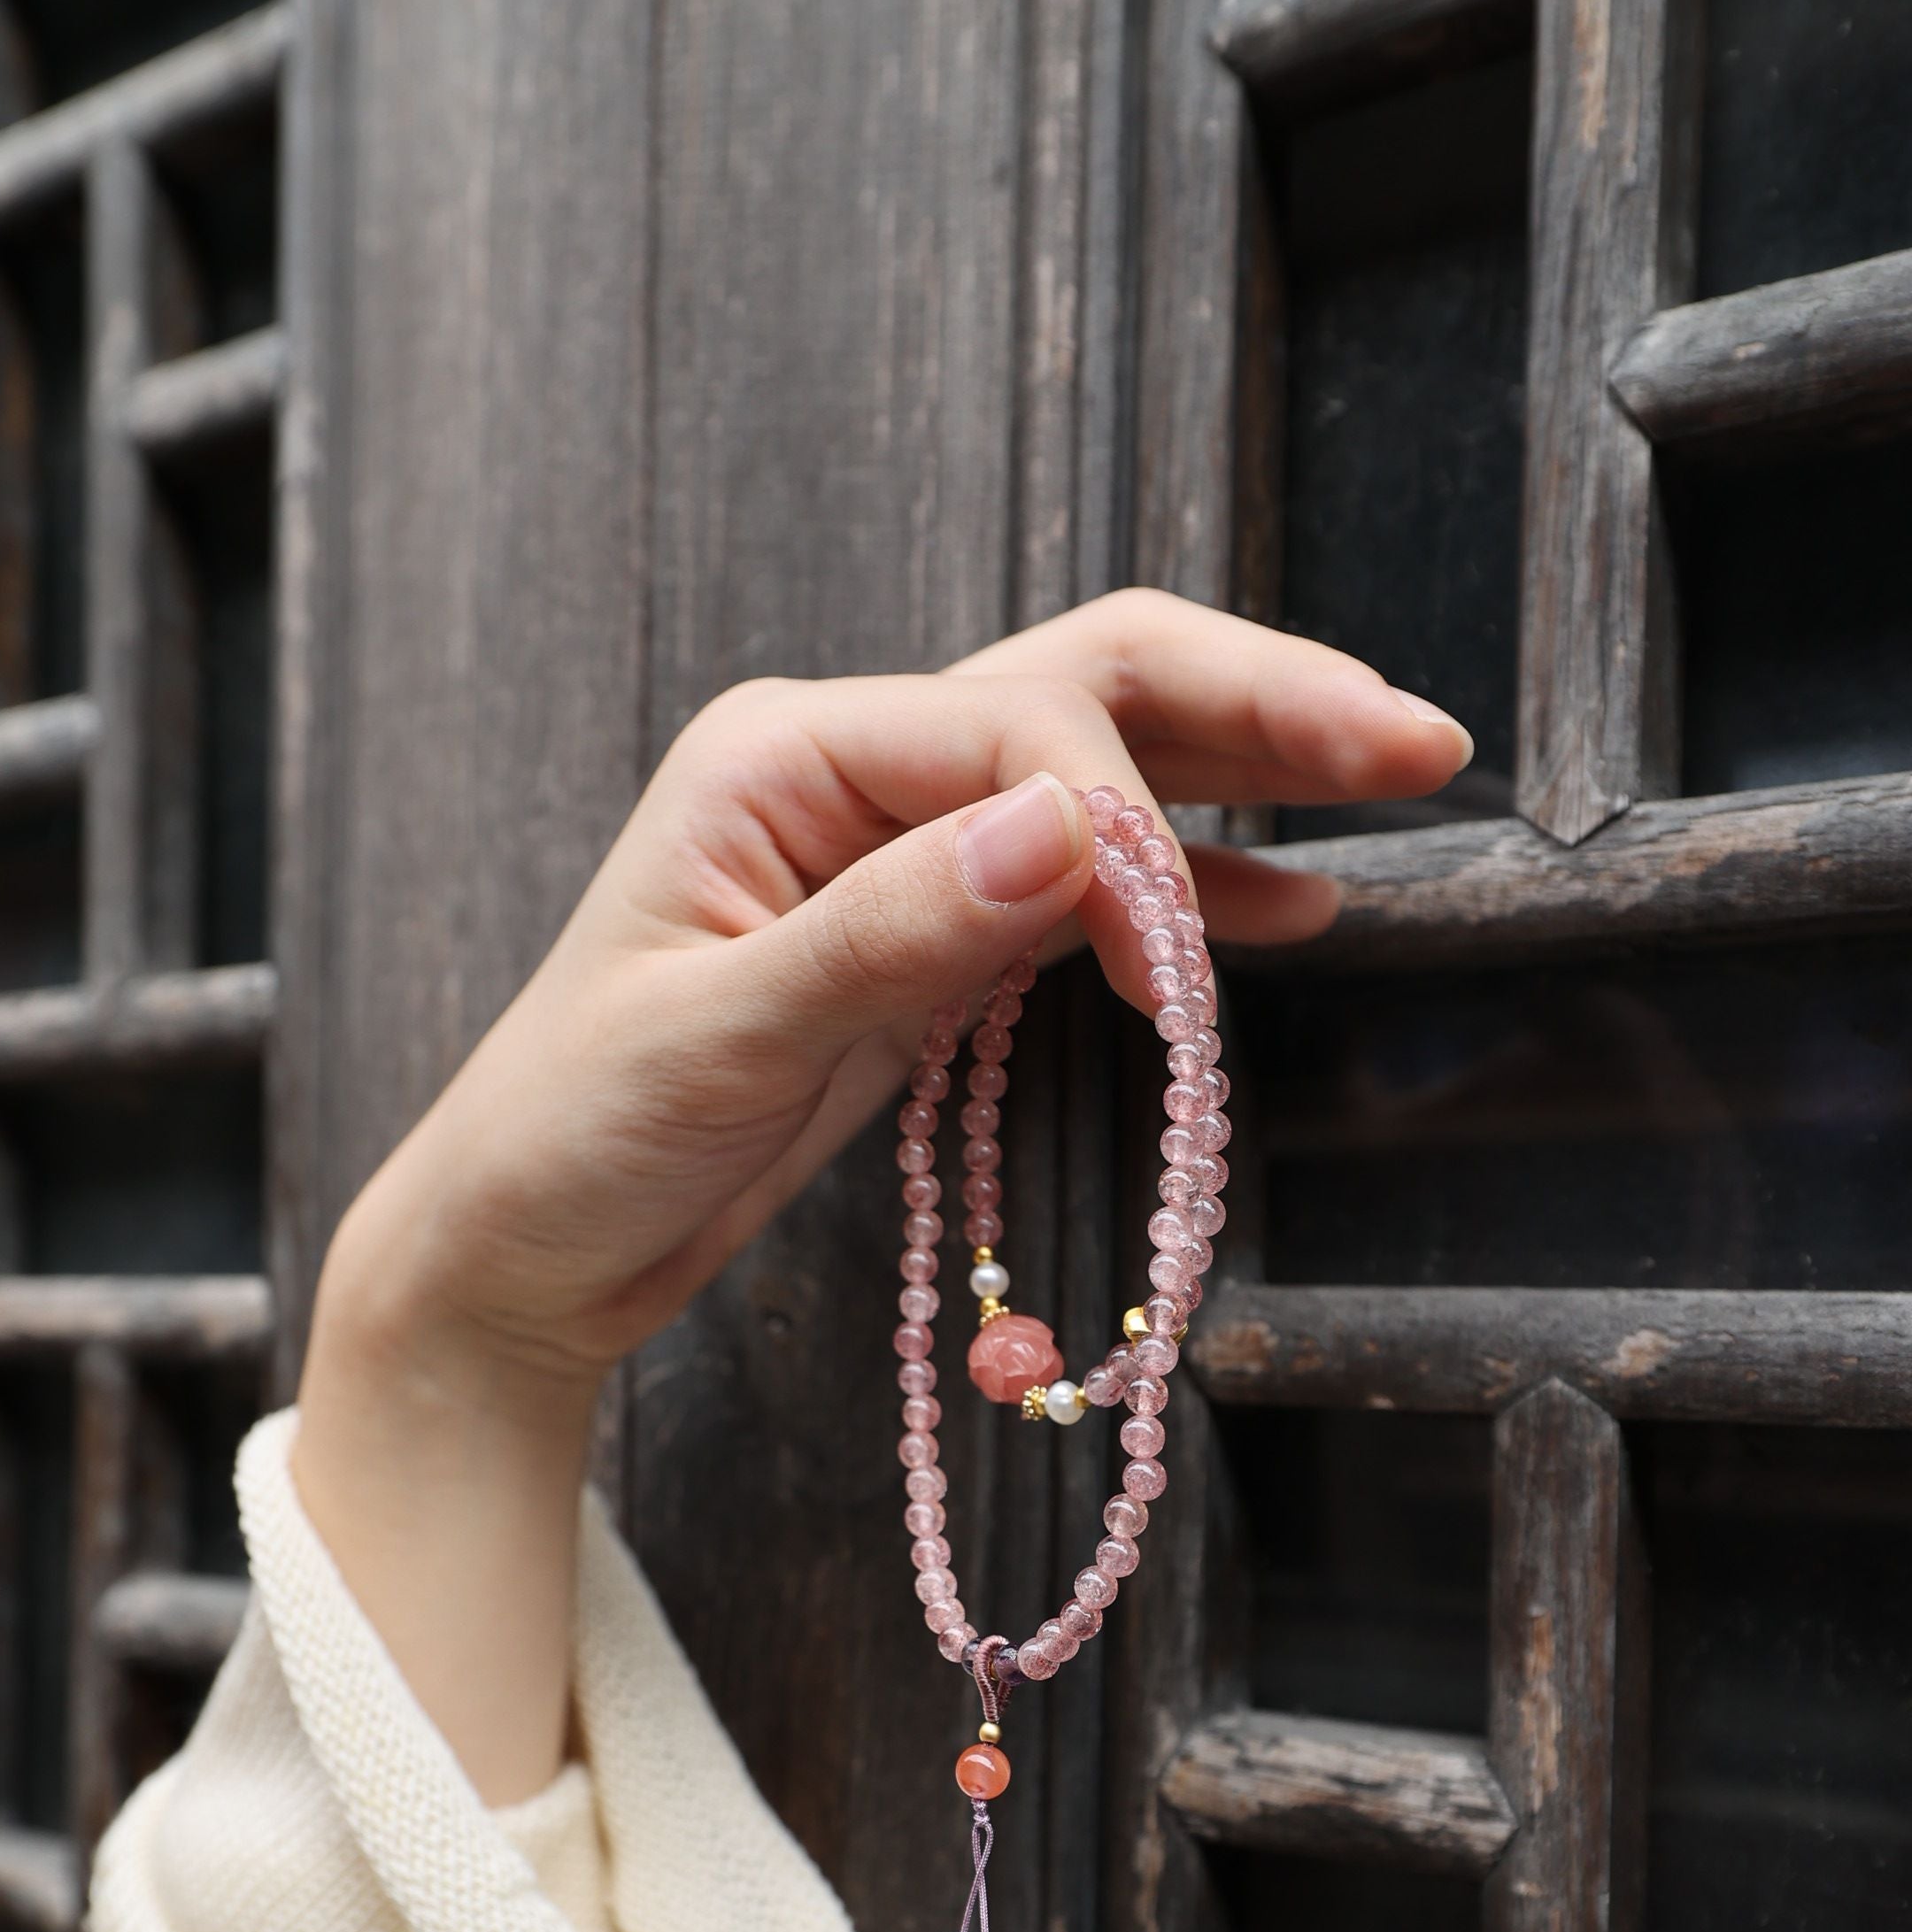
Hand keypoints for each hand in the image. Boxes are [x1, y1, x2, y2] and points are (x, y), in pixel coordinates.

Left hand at [293, 592, 1467, 1798]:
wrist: (519, 1243)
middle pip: (1086, 689)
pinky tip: (1288, 903)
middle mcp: (847, 771)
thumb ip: (889, 934)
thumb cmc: (578, 1134)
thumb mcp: (718, 1041)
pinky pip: (1076, 883)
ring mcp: (890, 849)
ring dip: (1244, 771)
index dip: (1131, 837)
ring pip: (1099, 768)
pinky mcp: (920, 937)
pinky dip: (1183, 891)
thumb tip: (1067, 832)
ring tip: (1396, 774)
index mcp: (786, 754)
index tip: (1180, 987)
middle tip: (1413, 740)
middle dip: (1255, 702)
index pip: (1022, 730)